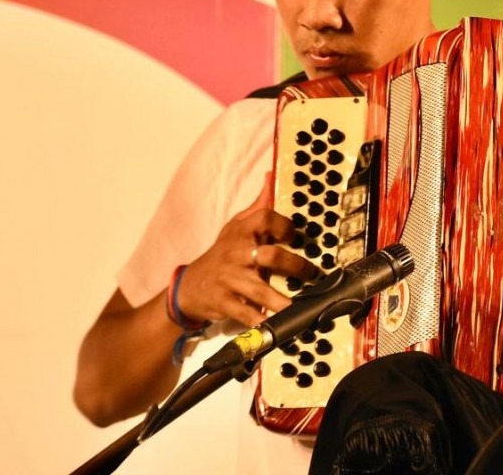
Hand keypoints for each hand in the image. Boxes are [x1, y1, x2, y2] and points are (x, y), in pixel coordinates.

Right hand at [174, 175, 318, 326]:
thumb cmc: (222, 254)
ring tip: (299, 308)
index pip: (264, 218)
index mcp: (241, 232)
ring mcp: (230, 279)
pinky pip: (246, 313)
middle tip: (312, 274)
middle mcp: (236, 254)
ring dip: (281, 301)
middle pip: (269, 256)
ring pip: (260, 289)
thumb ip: (257, 206)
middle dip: (294, 265)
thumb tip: (272, 176)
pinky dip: (260, 321)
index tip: (297, 236)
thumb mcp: (235, 227)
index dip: (283, 225)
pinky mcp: (224, 303)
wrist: (190, 286)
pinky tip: (274, 326)